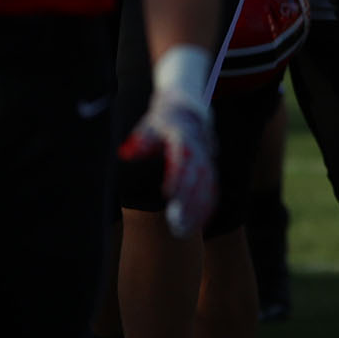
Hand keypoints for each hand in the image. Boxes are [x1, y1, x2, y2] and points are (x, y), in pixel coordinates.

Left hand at [120, 89, 216, 238]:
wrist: (187, 105)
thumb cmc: (164, 116)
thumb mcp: (151, 123)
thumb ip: (142, 140)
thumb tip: (126, 154)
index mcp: (183, 140)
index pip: (181, 162)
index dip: (176, 178)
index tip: (168, 195)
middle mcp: (198, 152)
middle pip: (196, 181)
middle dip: (187, 204)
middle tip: (175, 225)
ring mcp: (206, 161)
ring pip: (206, 189)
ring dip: (196, 211)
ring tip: (183, 232)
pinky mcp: (208, 168)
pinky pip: (211, 189)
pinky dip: (206, 207)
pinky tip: (198, 224)